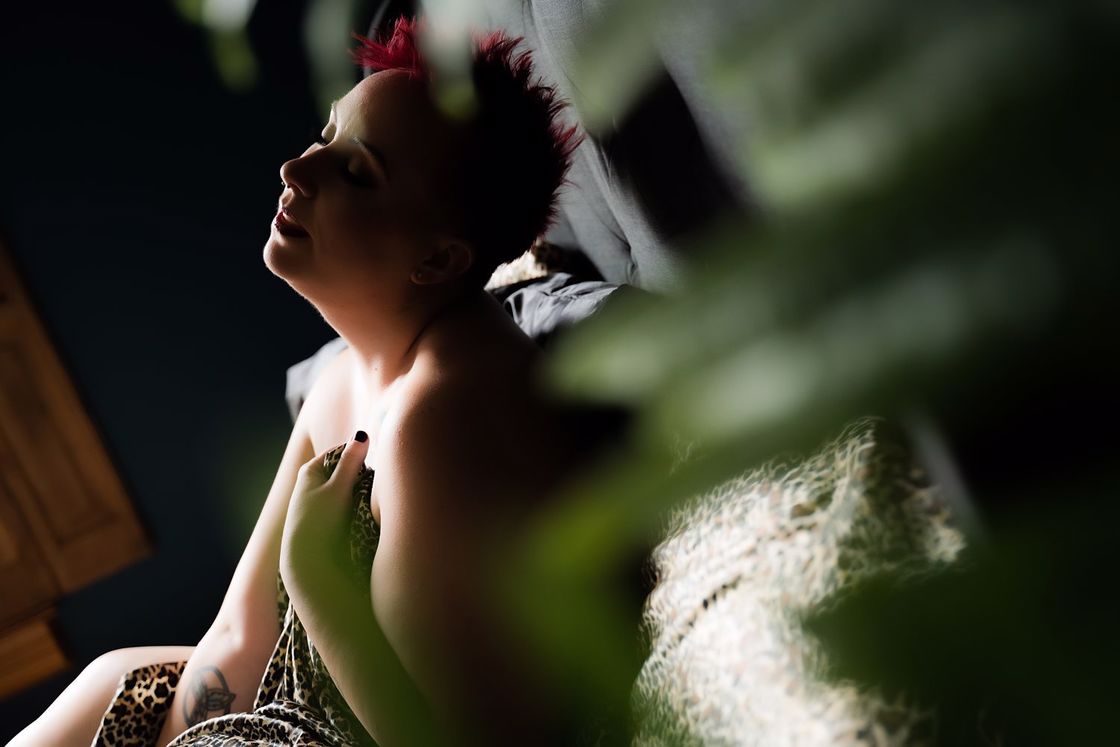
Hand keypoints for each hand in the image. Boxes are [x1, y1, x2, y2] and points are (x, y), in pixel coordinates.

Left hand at [280, 431, 369, 588]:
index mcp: (310, 470)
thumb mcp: (338, 489)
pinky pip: (344, 504)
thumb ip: (351, 463)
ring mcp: (317, 501)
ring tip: (368, 502)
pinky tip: (360, 515)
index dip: (359, 456)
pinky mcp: (323, 518)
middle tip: (374, 486)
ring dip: (358, 492)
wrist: (306, 562)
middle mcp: (311, 483)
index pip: (341, 451)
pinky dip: (353, 506)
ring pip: (346, 488)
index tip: (375, 465)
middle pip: (344, 469)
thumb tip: (362, 435)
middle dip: (360, 475)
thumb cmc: (319, 523)